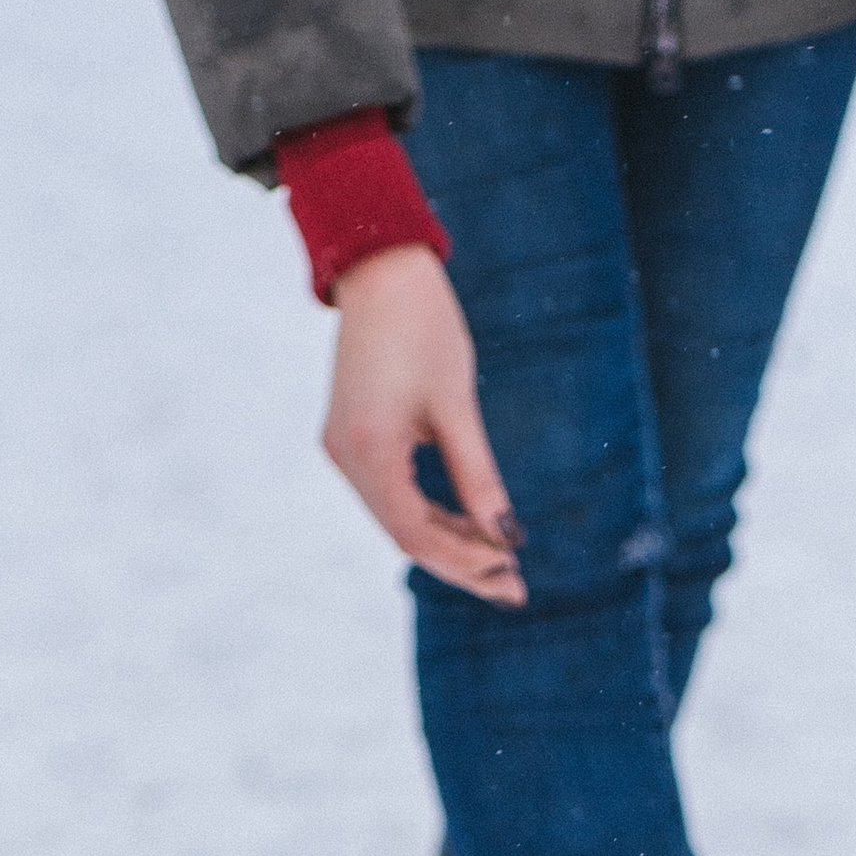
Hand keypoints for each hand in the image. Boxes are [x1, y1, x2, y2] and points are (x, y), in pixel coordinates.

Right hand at [320, 245, 523, 605]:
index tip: (513, 575)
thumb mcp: (457, 405)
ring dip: (447, 541)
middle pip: (404, 535)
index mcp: (368, 450)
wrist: (379, 269)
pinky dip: (428, 512)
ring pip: (396, 519)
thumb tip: (508, 537)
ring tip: (498, 559)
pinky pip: (389, 494)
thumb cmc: (423, 325)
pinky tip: (466, 524)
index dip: (466, 562)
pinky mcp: (349, 438)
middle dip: (461, 562)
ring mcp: (341, 449)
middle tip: (514, 586)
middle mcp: (345, 457)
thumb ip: (479, 476)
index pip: (416, 534)